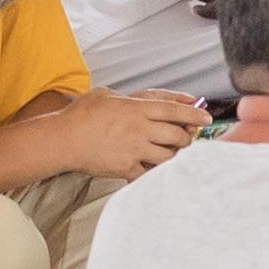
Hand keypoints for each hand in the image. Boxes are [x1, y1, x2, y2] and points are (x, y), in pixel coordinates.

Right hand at [52, 84, 209, 182]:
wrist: (62, 140)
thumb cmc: (81, 115)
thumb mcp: (108, 94)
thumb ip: (134, 97)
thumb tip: (157, 99)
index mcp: (136, 109)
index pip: (175, 111)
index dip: (195, 114)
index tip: (206, 118)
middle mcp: (139, 129)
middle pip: (178, 135)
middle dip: (187, 138)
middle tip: (186, 138)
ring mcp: (134, 150)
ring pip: (169, 156)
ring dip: (173, 155)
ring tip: (169, 153)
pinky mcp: (126, 168)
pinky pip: (150, 173)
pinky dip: (155, 172)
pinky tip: (152, 168)